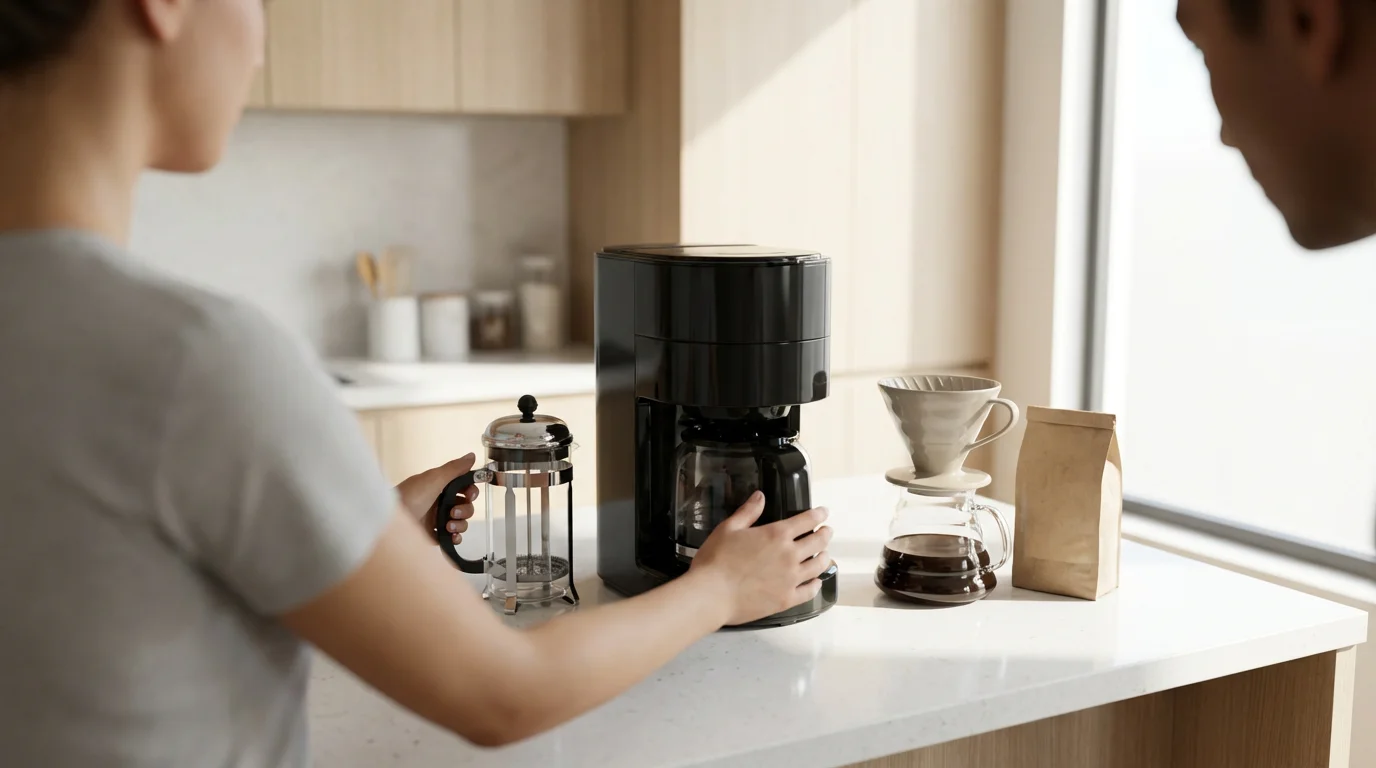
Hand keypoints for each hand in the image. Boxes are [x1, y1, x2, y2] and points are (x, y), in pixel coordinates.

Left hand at [395, 453, 480, 543]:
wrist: (390, 522)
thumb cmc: (410, 497)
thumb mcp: (433, 478)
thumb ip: (454, 468)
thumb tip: (472, 455)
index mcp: (439, 486)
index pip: (463, 487)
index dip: (471, 491)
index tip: (469, 494)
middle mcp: (439, 502)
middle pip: (465, 505)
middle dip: (465, 509)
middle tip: (453, 512)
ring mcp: (437, 520)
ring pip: (461, 522)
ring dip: (461, 524)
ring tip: (449, 526)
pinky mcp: (434, 536)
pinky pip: (453, 537)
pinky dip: (456, 537)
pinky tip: (452, 536)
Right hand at [688, 492, 832, 625]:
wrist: (712, 594)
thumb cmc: (716, 560)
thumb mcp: (729, 528)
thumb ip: (748, 512)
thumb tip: (760, 496)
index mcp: (777, 535)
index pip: (806, 520)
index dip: (818, 514)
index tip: (824, 512)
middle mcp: (790, 555)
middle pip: (818, 542)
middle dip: (826, 534)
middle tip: (828, 531)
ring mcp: (791, 579)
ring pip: (818, 566)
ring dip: (824, 557)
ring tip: (825, 554)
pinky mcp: (787, 599)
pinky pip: (810, 591)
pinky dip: (816, 585)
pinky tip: (816, 582)